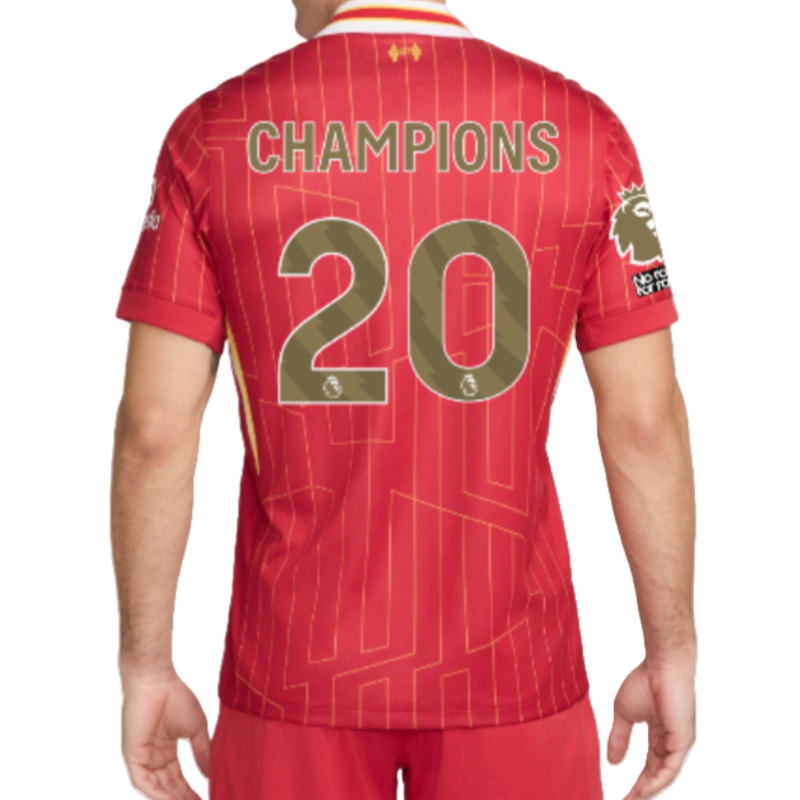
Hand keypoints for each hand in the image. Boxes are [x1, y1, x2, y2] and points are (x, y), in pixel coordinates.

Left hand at [121, 668, 210, 799]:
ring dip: (172, 799)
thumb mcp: (196, 729)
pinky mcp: (132, 757)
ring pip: (157, 789)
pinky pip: (144, 782)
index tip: (207, 798)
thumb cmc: (176, 696)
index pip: (178, 780)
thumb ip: (202, 752)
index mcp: (165, 751)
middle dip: (183, 799)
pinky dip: (157, 794)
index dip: (190, 792)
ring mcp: (142, 759)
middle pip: (168, 788)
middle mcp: (153, 758)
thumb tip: (211, 774)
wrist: (157, 680)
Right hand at [608, 651, 695, 799]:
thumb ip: (619, 737)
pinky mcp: (682, 740)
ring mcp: (678, 743)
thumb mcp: (624, 714)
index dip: (636, 782)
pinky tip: (645, 789)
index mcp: (659, 736)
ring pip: (664, 775)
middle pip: (657, 775)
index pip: (649, 767)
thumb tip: (612, 760)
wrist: (661, 665)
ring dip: (648, 790)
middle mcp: (671, 743)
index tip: (623, 796)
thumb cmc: (645, 681)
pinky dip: (658, 781)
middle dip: (642, 792)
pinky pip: (671, 768)